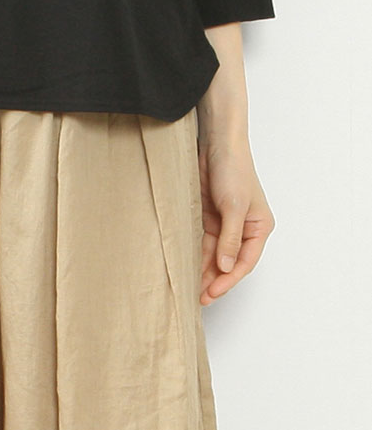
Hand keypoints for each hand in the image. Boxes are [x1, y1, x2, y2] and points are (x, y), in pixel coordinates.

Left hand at [198, 139, 274, 305]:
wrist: (216, 144)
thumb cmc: (233, 170)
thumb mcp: (233, 207)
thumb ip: (230, 238)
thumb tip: (226, 266)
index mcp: (259, 228)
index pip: (245, 262)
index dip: (228, 279)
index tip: (212, 292)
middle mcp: (243, 228)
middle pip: (228, 261)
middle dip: (214, 279)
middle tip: (198, 298)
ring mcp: (224, 222)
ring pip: (213, 253)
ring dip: (202, 268)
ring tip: (189, 287)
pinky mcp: (208, 215)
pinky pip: (200, 239)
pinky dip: (194, 252)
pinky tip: (184, 264)